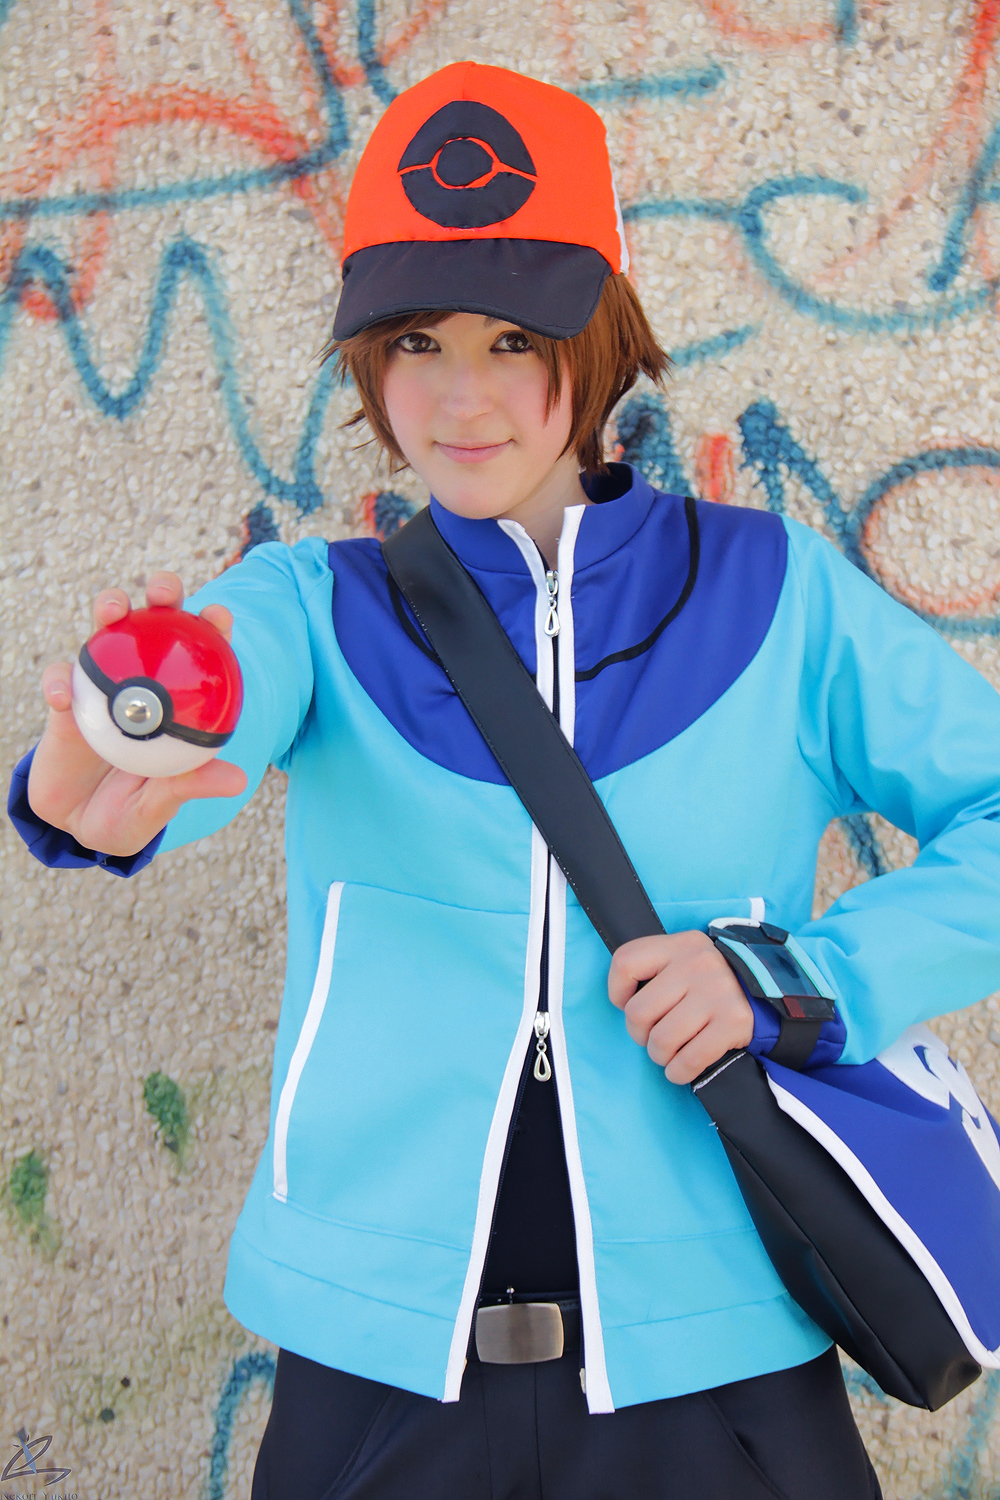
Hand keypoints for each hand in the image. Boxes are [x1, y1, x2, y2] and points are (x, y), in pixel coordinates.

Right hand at [27, 572, 247, 855]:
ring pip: (104, 635)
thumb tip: (236, 780)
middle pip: (155, 624)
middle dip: (163, 594)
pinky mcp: (65, 703)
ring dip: (109, 611)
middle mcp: (142, 682)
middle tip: (164, 591)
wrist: (79, 826)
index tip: (218, 615)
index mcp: (176, 700)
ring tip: (114, 609)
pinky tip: (62, 696)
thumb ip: (191, 785)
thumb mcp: (162, 802)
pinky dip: (59, 683)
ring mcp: (102, 686)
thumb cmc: (132, 808)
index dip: (211, 627)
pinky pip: (60, 683)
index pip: (199, 654)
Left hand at [608, 931, 753, 1084]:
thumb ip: (653, 971)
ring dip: (659, 1055)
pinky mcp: (734, 1022)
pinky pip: (689, 1059)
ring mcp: (718, 992)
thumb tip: (623, 1003)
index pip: (625, 962)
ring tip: (668, 1051)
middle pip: (638, 1012)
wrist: (763, 995)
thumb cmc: (707, 983)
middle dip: (639, 1034)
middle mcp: (698, 964)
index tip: (627, 1003)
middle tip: (652, 1036)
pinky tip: (681, 1067)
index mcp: (679, 945)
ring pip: (661, 1040)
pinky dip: (679, 1072)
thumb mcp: (682, 960)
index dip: (617, 991)